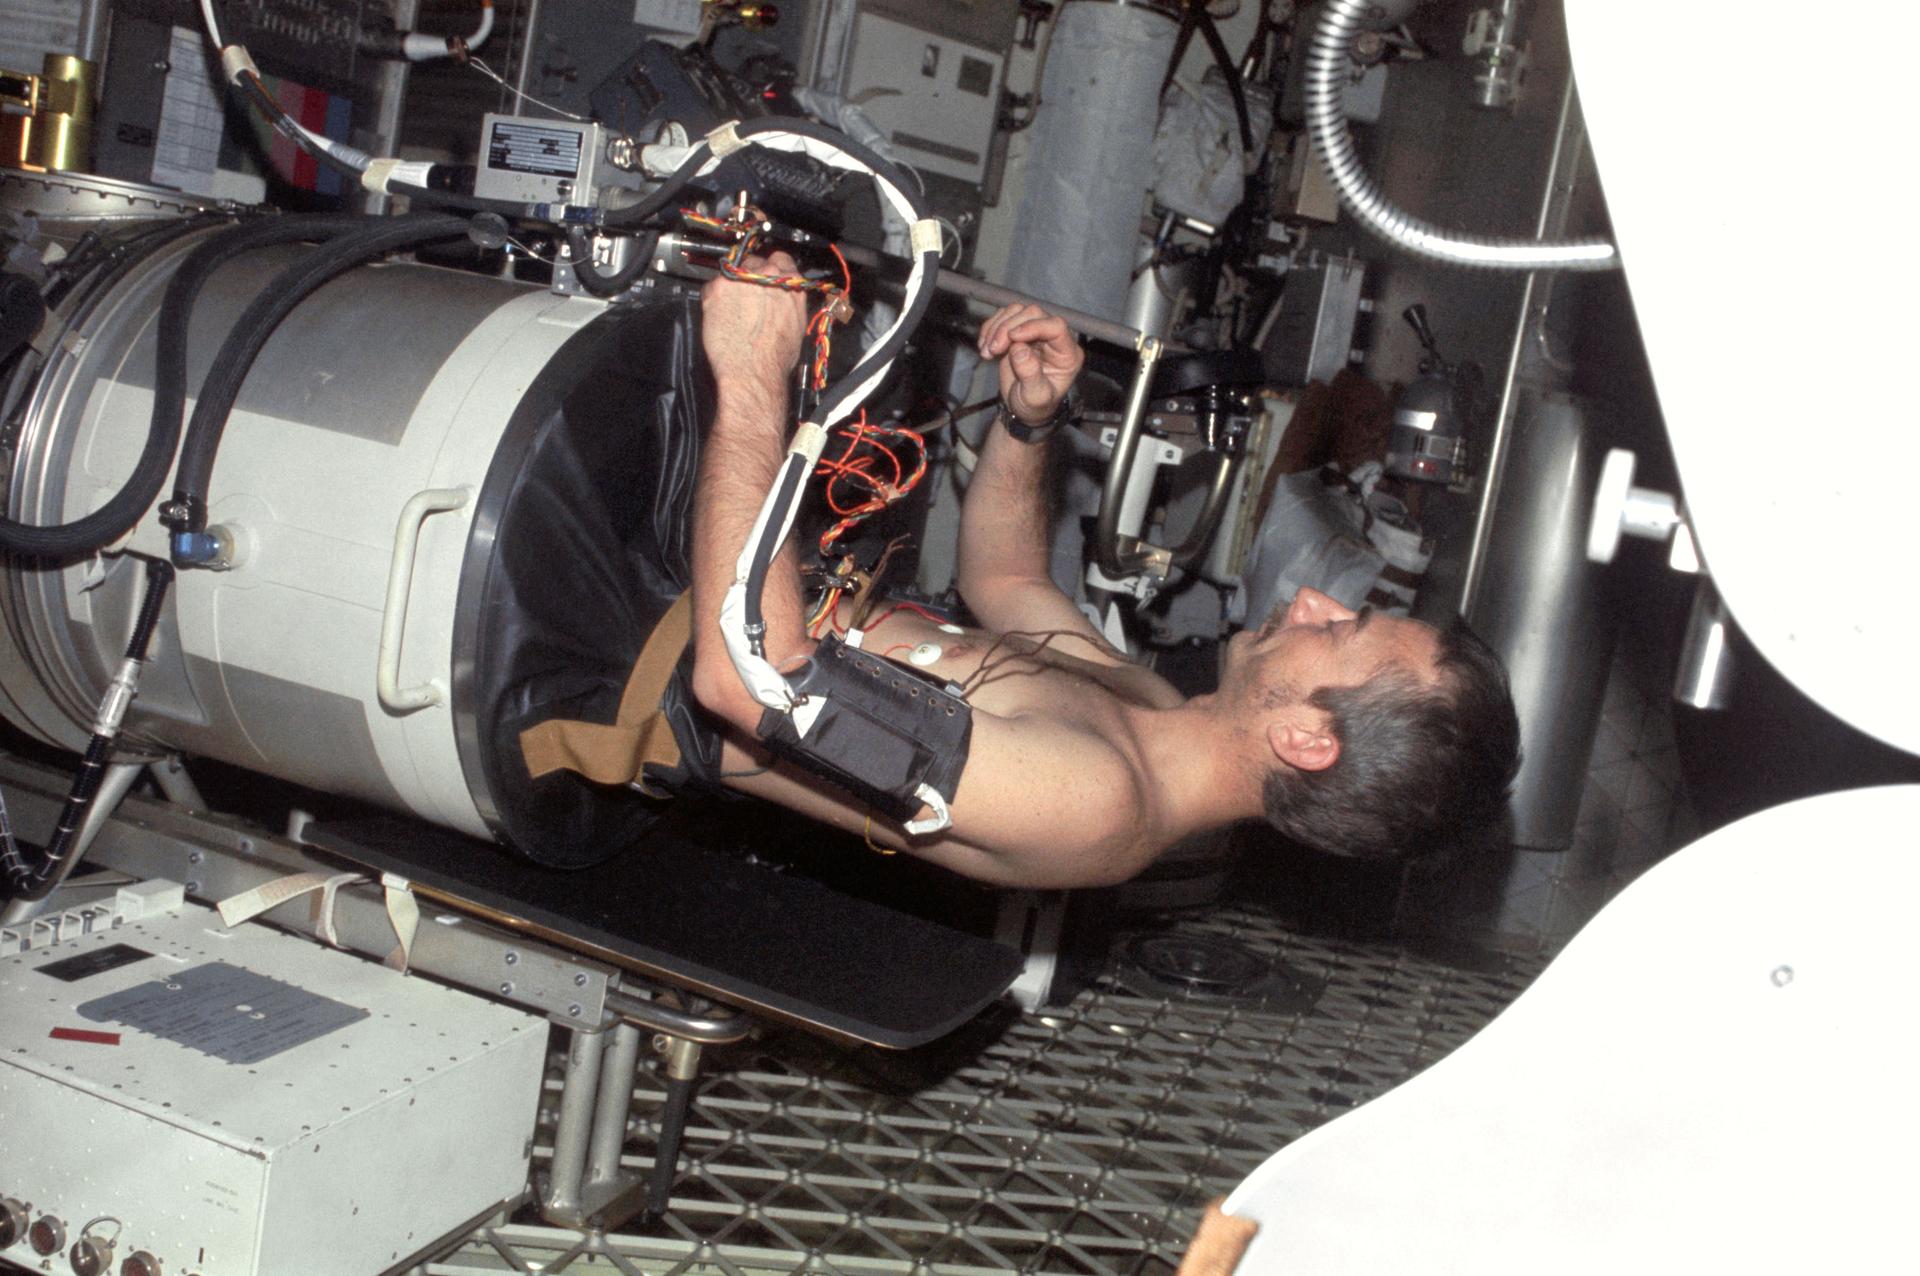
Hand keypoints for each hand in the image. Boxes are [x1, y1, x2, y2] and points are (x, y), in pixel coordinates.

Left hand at [701, 251, 808, 396]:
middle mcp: (768, 274)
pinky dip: (714, 298)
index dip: (770, 269)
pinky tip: (720, 316)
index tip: (764, 277)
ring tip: (732, 311)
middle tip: (744, 297)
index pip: (781, 260)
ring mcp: (742, 277)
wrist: (754, 370)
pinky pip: (712, 285)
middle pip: (755, 262)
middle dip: (749, 276)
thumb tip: (781, 300)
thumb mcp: (797, 325)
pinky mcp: (719, 286)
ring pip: (733, 272)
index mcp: (791, 284)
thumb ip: (788, 302)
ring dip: (731, 286)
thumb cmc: (775, 358)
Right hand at [978, 303, 1082, 423]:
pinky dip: (990, 327)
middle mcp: (1054, 338)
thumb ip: (1030, 374)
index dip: (1033, 326)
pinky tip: (984, 347)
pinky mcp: (1019, 331)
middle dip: (1008, 328)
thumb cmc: (1035, 406)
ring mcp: (1036, 332)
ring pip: (1017, 311)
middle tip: (993, 350)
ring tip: (987, 352)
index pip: (1056, 327)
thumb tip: (1019, 349)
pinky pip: (1005, 316)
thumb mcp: (1035, 398)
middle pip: (1033, 314)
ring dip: (997, 328)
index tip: (1012, 337)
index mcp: (1067, 354)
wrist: (1022, 408)